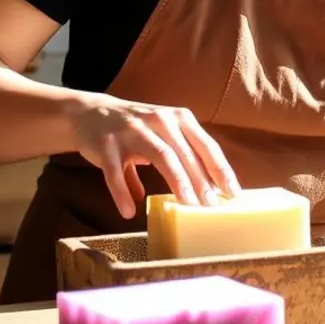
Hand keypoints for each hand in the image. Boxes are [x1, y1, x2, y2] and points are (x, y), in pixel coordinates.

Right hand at [71, 95, 241, 220]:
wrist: (90, 111)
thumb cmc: (137, 128)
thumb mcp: (164, 134)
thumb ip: (184, 157)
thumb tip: (206, 193)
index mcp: (177, 118)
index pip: (206, 145)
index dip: (221, 169)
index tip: (234, 193)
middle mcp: (158, 120)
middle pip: (185, 153)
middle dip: (201, 180)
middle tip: (211, 205)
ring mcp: (131, 130)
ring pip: (161, 156)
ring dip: (177, 181)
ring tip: (187, 205)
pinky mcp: (106, 144)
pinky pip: (116, 172)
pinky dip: (122, 192)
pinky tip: (129, 211)